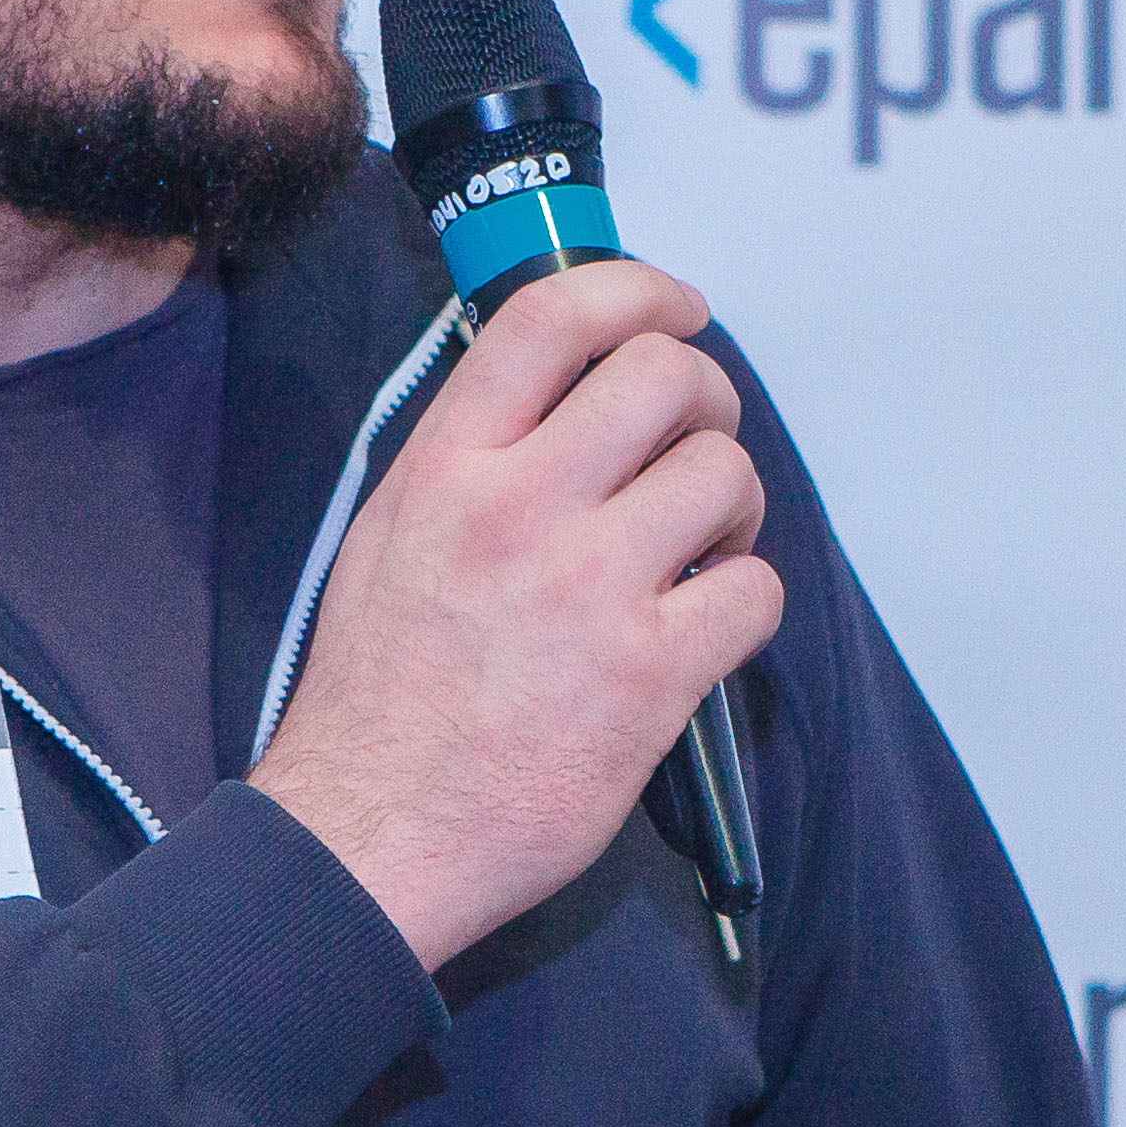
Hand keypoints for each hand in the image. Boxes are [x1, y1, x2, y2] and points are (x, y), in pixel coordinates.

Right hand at [251, 264, 783, 972]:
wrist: (370, 836)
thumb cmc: (374, 700)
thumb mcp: (388, 537)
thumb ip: (470, 460)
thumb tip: (558, 402)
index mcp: (446, 467)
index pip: (554, 317)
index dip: (638, 290)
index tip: (676, 310)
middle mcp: (519, 508)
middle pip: (667, 378)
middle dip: (705, 403)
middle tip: (694, 449)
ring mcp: (590, 589)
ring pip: (726, 474)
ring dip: (732, 505)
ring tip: (700, 548)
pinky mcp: (650, 674)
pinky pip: (754, 590)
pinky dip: (745, 600)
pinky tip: (702, 626)